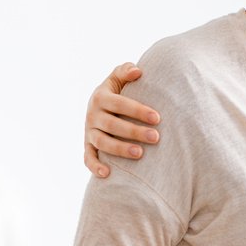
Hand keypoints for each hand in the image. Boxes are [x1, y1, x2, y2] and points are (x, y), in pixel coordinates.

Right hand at [85, 62, 162, 177]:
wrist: (99, 105)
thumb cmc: (116, 90)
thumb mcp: (117, 77)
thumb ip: (126, 71)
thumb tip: (138, 71)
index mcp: (100, 97)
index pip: (120, 104)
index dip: (138, 111)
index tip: (157, 118)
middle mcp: (92, 114)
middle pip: (113, 125)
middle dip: (134, 132)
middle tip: (156, 137)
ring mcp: (89, 131)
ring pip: (102, 142)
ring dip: (119, 149)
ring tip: (140, 154)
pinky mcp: (87, 145)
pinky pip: (88, 157)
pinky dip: (95, 166)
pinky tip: (108, 174)